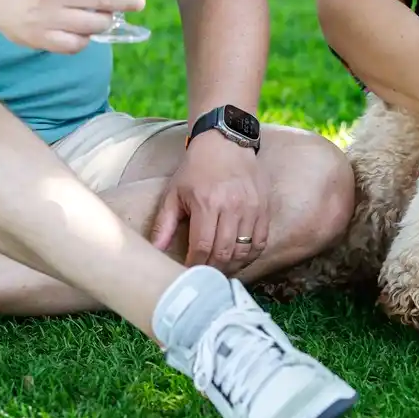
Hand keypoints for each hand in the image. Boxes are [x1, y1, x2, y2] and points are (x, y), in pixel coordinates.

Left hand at [152, 132, 269, 272]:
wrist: (226, 141)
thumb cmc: (196, 168)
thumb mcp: (174, 193)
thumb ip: (163, 224)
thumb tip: (154, 251)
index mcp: (206, 203)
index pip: (202, 247)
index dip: (194, 265)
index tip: (188, 272)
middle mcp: (231, 206)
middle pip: (224, 253)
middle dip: (212, 270)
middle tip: (204, 276)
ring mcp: (251, 207)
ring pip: (244, 251)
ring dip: (232, 266)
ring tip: (220, 270)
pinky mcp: (263, 207)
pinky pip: (260, 241)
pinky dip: (250, 255)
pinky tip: (239, 259)